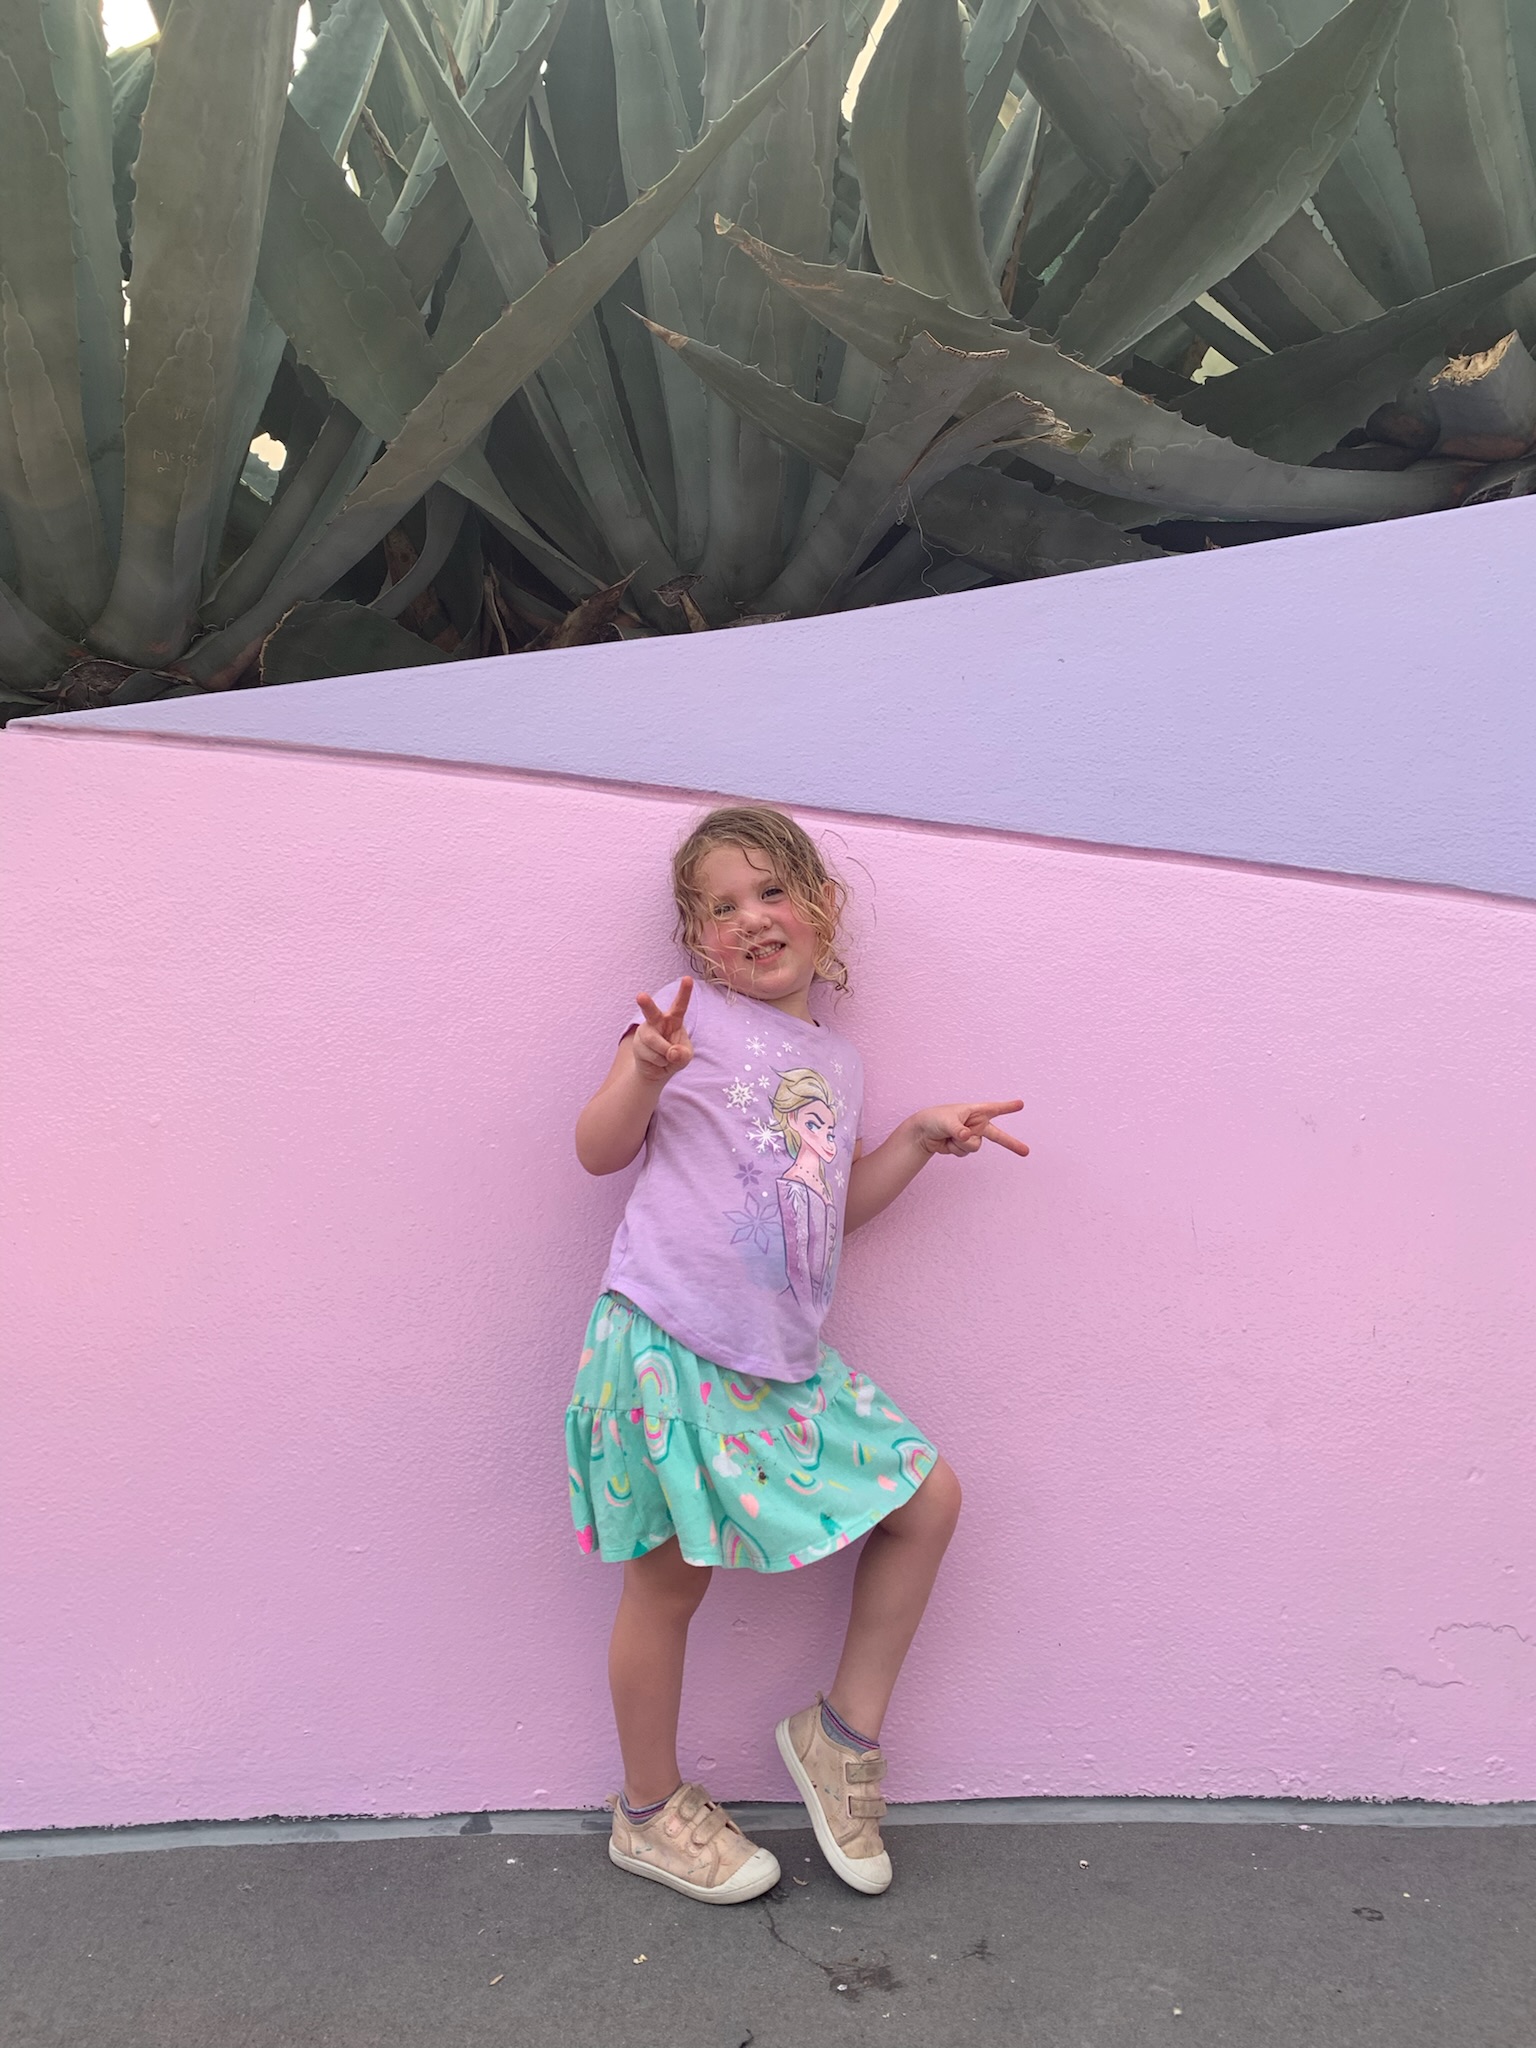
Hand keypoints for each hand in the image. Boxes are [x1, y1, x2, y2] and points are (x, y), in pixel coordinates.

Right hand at [633, 977, 693, 1082]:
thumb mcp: (685, 1056)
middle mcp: (657, 1021)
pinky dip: (659, 1063)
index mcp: (674, 1019)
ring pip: (654, 1042)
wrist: (657, 1070)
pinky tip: (656, 1061)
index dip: (684, 992)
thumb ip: (682, 1054)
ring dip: (664, 1055)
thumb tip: (671, 1052)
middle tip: (640, 996)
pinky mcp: (637, 1044)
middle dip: (646, 1004)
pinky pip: (651, 1056)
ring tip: (666, 1058)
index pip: (680, 1005)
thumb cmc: (675, 1056)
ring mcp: (645, 1032)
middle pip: (651, 1012)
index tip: (687, 978)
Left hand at [911, 1099, 1029, 1158]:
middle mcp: (976, 1124)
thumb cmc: (935, 1119)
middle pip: (998, 1136)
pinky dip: (956, 1150)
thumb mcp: (946, 1121)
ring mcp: (972, 1136)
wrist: (923, 1132)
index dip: (1008, 1107)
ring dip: (962, 1144)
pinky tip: (948, 1143)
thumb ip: (958, 1129)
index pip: (995, 1109)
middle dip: (1012, 1144)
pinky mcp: (964, 1146)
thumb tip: (966, 1136)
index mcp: (975, 1112)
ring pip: (975, 1146)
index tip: (1021, 1104)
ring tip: (951, 1136)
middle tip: (1026, 1151)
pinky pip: (965, 1153)